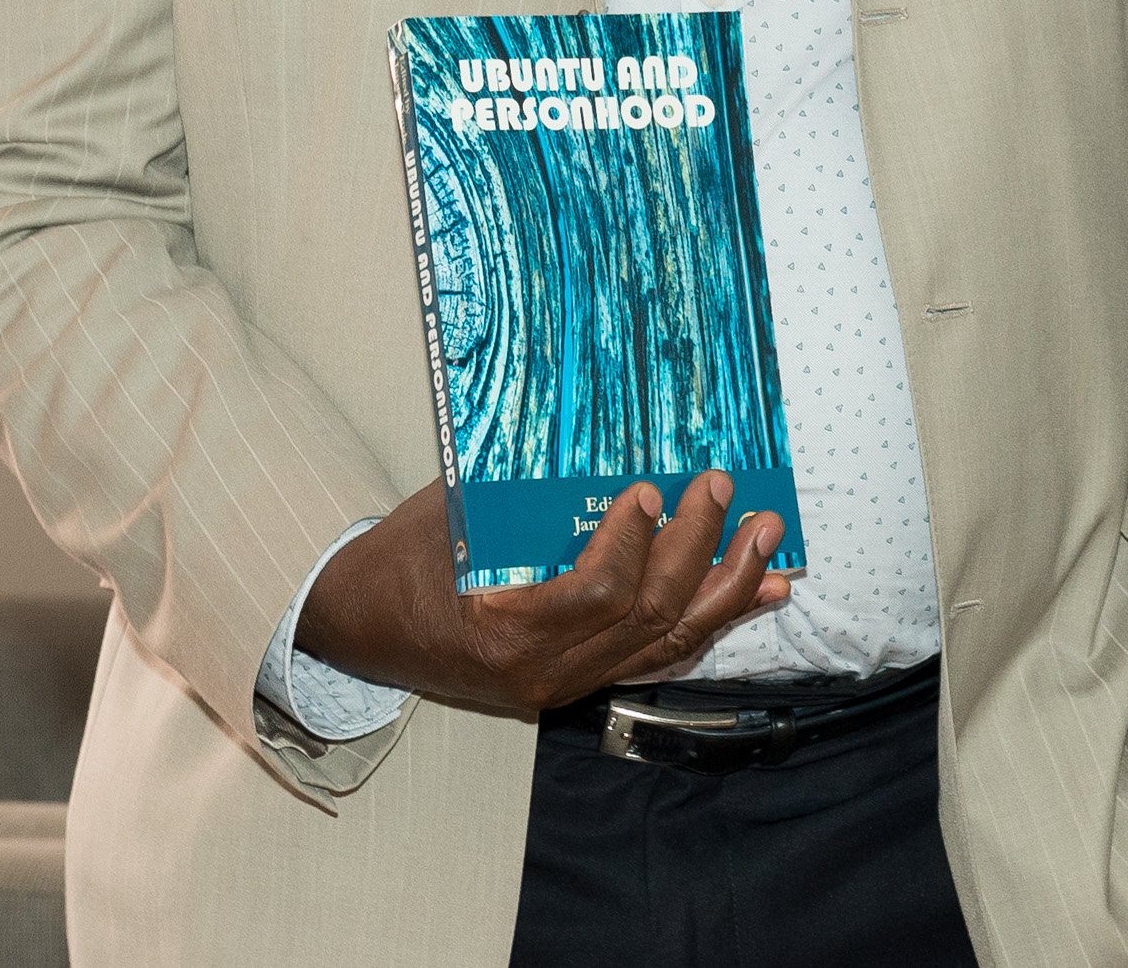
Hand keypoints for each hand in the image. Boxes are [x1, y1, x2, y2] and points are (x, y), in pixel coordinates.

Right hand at [296, 473, 786, 716]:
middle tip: (725, 489)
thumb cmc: (402, 558)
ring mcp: (561, 687)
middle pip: (646, 620)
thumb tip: (612, 440)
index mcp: (502, 633)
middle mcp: (540, 674)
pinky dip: (709, 620)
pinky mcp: (574, 686)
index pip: (594, 596)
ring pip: (665, 647)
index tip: (650, 489)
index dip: (633, 543)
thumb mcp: (453, 513)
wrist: (358, 626)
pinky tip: (755, 593)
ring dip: (726, 591)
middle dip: (698, 551)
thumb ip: (529, 495)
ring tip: (769, 543)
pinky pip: (655, 657)